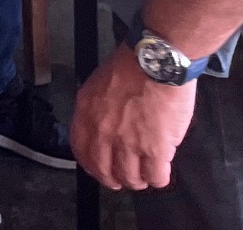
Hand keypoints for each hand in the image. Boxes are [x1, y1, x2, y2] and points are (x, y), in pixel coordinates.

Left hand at [71, 45, 197, 190]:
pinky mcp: (156, 149)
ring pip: (131, 178)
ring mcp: (129, 143)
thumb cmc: (133, 65)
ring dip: (138, 180)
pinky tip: (161, 171)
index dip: (91, 165)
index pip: (81, 151)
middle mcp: (104, 132)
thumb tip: (101, 128)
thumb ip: (97, 110)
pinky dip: (158, 178)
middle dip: (114, 179)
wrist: (157, 61)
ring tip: (144, 175)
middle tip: (122, 179)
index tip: (98, 169)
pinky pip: (156, 177)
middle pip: (104, 172)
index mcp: (87, 113)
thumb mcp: (99, 84)